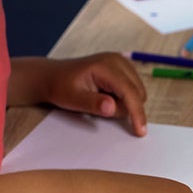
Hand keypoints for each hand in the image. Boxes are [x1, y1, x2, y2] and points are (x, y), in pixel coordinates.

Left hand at [10, 53, 147, 135]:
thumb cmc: (60, 87)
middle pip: (138, 93)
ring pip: (138, 92)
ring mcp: (122, 62)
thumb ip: (93, 104)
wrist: (52, 76)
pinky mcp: (123, 68)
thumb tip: (112, 107)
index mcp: (105, 66)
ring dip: (125, 103)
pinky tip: (107, 95)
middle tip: (101, 108)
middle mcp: (118, 61)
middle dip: (126, 107)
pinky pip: (134, 89)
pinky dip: (125, 98)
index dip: (137, 112)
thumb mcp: (72, 99)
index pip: (130, 92)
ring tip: (102, 100)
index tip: (140, 132)